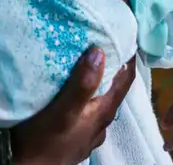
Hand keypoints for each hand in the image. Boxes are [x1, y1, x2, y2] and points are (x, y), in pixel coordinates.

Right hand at [12, 46, 135, 164]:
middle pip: (113, 89)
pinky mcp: (75, 137)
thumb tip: (100, 52)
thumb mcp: (63, 111)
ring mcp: (89, 132)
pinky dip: (84, 96)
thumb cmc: (43, 140)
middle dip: (111, 66)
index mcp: (103, 112)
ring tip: (83, 61)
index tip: (125, 33)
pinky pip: (85, 110)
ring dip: (96, 82)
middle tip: (101, 40)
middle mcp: (101, 123)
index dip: (129, 56)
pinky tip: (70, 91)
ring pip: (99, 100)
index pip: (126, 79)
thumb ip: (82, 84)